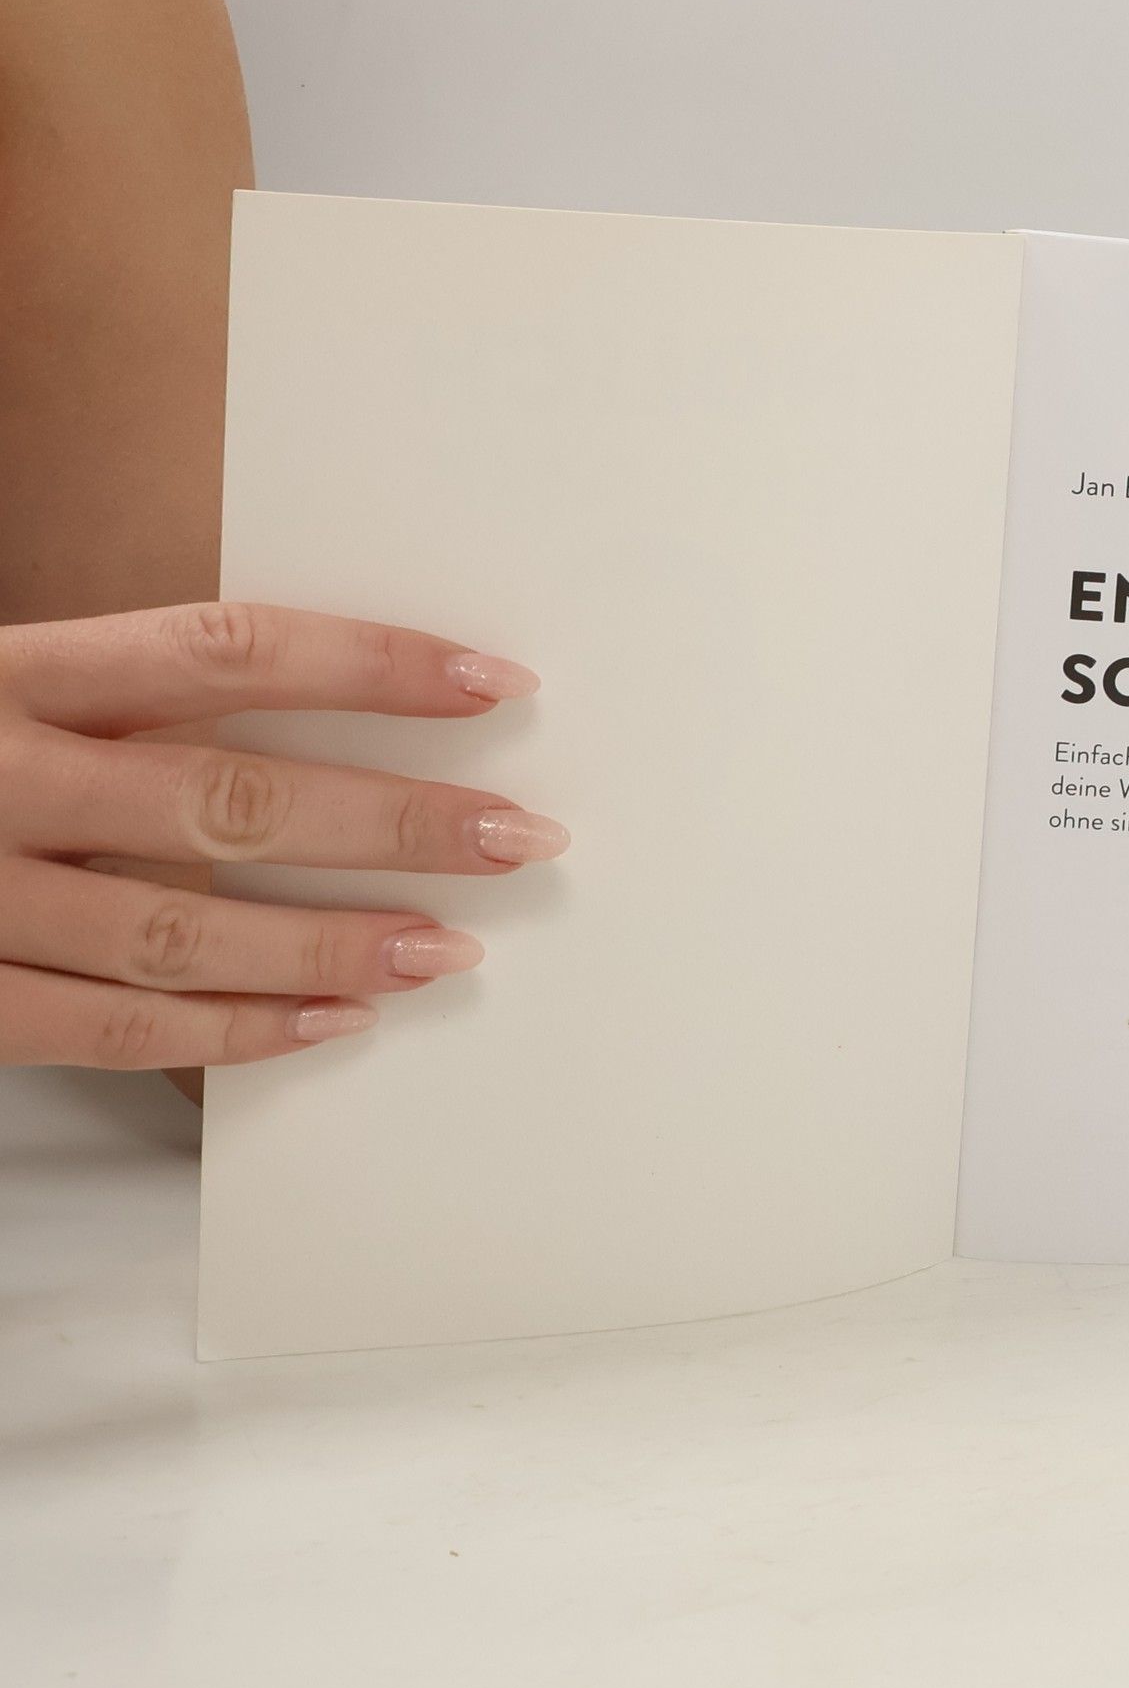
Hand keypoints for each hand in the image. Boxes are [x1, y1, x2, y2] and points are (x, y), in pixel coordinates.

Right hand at [0, 603, 566, 1069]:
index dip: (371, 666)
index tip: (493, 685)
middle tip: (519, 839)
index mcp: (8, 669)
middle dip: (391, 823)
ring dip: (331, 943)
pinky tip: (333, 1025)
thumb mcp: (7, 682)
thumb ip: (123, 690)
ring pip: (179, 929)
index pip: (228, 652)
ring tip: (447, 949)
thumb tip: (328, 702)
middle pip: (229, 799)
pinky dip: (227, 1035)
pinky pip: (103, 1030)